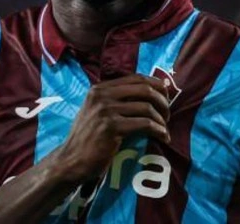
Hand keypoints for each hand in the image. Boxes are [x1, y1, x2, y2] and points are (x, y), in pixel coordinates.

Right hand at [53, 74, 169, 182]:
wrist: (71, 160)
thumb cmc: (88, 138)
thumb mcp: (96, 111)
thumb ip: (116, 100)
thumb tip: (149, 92)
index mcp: (99, 88)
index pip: (136, 78)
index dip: (156, 85)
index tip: (166, 97)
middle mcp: (102, 95)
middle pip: (144, 89)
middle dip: (162, 101)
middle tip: (168, 115)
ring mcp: (105, 110)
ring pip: (146, 107)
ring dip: (161, 119)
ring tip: (164, 129)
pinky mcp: (111, 127)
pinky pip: (144, 124)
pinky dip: (158, 131)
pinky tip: (163, 137)